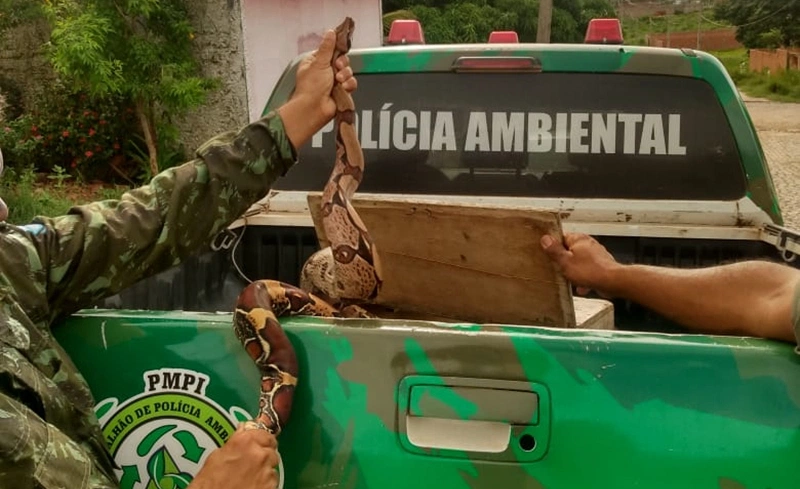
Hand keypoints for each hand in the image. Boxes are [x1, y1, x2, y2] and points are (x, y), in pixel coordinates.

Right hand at [188, 422, 279, 488]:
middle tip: (253, 460)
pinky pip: (273, 480)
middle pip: (271, 447)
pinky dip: (266, 482)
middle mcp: (258, 454)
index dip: (261, 437)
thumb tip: (240, 434)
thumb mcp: (215, 458)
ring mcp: (266, 471)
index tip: (259, 440)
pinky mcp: (271, 486)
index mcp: (244, 442)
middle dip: (264, 451)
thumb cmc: (209, 486)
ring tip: (249, 477)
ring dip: (265, 468)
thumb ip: (233, 443)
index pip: (263, 431)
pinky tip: (252, 485)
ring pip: (272, 464)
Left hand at [278, 28, 356, 148]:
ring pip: (348, 72)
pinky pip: (351, 83)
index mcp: (316, 62)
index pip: (331, 51)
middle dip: (342, 65)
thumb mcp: (318, 62)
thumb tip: (330, 32)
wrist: (314, 109)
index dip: (337, 51)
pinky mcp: (341, 91)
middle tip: (337, 68)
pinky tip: (344, 88)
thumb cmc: (311, 87)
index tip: (339, 52)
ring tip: (339, 81)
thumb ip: (327, 47)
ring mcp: (333, 82)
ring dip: (346, 75)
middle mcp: (325, 71)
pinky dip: (349, 85)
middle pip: (342, 61)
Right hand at [540, 232, 621, 297]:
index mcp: (578, 238)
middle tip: (558, 269)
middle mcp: (588, 243)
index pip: (561, 237)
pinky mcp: (601, 264)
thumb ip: (554, 250)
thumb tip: (545, 239)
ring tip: (570, 279)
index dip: (553, 246)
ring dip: (574, 271)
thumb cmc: (590, 271)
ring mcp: (596, 254)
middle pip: (570, 250)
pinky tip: (581, 286)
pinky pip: (588, 270)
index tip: (548, 254)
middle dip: (564, 261)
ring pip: (579, 261)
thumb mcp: (565, 261)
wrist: (612, 281)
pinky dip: (584, 277)